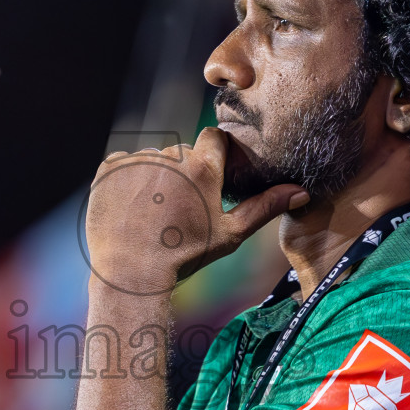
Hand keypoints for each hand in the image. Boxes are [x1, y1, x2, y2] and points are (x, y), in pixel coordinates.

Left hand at [85, 127, 307, 295]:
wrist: (130, 272)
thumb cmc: (184, 256)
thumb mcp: (230, 234)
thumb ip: (264, 207)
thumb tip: (301, 192)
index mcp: (202, 167)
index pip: (214, 138)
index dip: (213, 155)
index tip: (209, 178)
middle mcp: (169, 155)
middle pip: (181, 153)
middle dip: (183, 173)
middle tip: (178, 208)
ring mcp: (136, 159)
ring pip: (152, 159)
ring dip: (154, 177)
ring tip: (152, 212)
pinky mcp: (108, 167)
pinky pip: (123, 165)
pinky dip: (127, 181)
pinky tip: (131, 208)